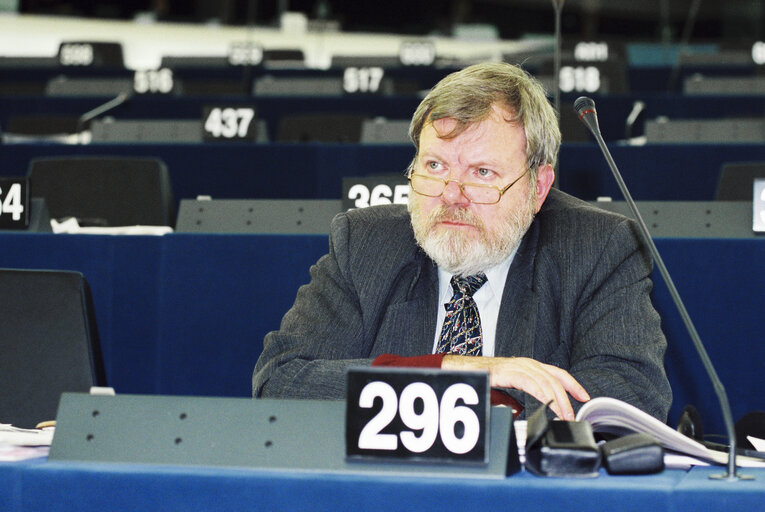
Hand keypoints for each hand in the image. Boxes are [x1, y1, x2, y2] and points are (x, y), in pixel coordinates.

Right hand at [441, 355, 589, 419]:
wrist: (459, 372)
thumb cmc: (477, 379)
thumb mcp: (501, 391)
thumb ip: (512, 399)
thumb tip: (520, 411)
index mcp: (526, 367)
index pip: (556, 373)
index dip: (572, 385)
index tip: (584, 397)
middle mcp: (525, 363)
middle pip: (555, 378)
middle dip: (568, 398)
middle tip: (573, 416)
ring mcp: (517, 366)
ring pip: (546, 381)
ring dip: (558, 400)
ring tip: (564, 416)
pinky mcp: (508, 372)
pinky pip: (532, 383)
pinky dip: (543, 395)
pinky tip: (549, 405)